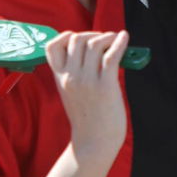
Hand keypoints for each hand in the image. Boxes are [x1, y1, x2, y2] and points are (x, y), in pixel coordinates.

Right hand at [45, 30, 128, 162]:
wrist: (94, 142)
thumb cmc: (87, 117)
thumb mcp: (71, 93)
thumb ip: (74, 73)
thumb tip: (95, 48)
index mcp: (60, 78)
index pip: (51, 46)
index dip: (65, 36)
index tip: (78, 37)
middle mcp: (71, 77)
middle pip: (77, 39)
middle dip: (92, 34)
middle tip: (103, 39)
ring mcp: (87, 81)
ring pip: (94, 44)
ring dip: (107, 36)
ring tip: (115, 39)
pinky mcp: (105, 86)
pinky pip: (111, 56)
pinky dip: (119, 42)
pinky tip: (125, 37)